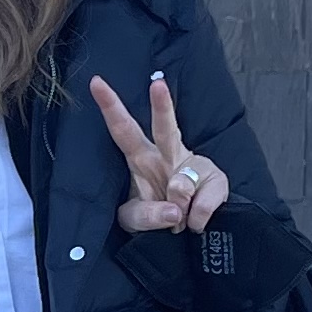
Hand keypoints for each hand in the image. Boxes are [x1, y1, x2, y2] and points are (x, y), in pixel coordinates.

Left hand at [89, 72, 228, 234]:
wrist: (189, 229)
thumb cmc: (154, 218)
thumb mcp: (136, 220)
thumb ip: (147, 217)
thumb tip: (175, 212)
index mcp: (141, 158)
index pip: (123, 130)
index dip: (110, 108)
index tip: (96, 82)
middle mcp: (167, 156)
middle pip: (164, 129)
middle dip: (161, 107)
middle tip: (157, 85)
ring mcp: (192, 168)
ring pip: (190, 172)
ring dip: (181, 193)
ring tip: (177, 220)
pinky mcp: (215, 179)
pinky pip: (202, 203)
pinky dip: (196, 218)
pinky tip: (194, 222)